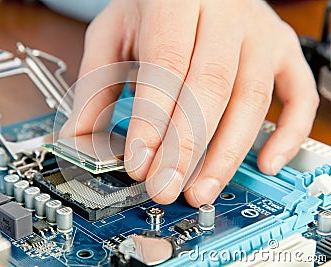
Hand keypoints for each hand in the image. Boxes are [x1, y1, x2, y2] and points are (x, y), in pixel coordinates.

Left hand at [64, 0, 317, 206]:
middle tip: (165, 187)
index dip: (154, 119)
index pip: (167, 65)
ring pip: (251, 99)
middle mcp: (225, 15)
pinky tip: (265, 164)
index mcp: (176, 2)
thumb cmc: (154, 6)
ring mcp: (260, 34)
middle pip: (210, 87)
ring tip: (199, 190)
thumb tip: (80, 135)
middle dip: (186, 146)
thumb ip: (96, 82)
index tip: (139, 163)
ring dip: (226, 154)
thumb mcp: (113, 32)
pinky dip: (287, 134)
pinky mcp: (282, 53)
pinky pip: (297, 96)